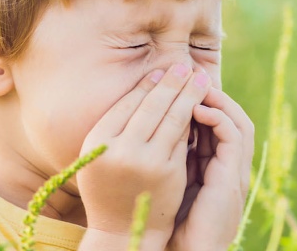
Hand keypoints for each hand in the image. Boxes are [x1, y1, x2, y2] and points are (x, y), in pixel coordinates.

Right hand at [77, 64, 211, 249]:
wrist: (121, 231)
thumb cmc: (107, 188)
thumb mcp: (97, 156)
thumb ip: (113, 127)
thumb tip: (146, 87)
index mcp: (97, 141)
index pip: (127, 104)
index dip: (146, 85)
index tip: (160, 71)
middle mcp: (120, 149)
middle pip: (151, 106)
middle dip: (171, 82)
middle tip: (184, 65)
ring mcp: (147, 161)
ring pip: (172, 118)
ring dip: (188, 94)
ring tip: (198, 78)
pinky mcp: (169, 172)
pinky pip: (183, 138)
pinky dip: (193, 119)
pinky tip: (200, 105)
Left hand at [168, 88, 254, 250]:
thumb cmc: (170, 222)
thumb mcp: (168, 180)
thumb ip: (168, 157)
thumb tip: (146, 129)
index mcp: (214, 166)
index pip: (214, 123)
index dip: (198, 101)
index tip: (176, 84)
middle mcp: (228, 167)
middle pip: (230, 117)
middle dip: (210, 93)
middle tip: (188, 74)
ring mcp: (233, 172)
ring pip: (237, 122)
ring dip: (218, 100)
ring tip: (194, 84)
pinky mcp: (232, 179)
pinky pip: (234, 137)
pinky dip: (219, 118)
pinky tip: (197, 109)